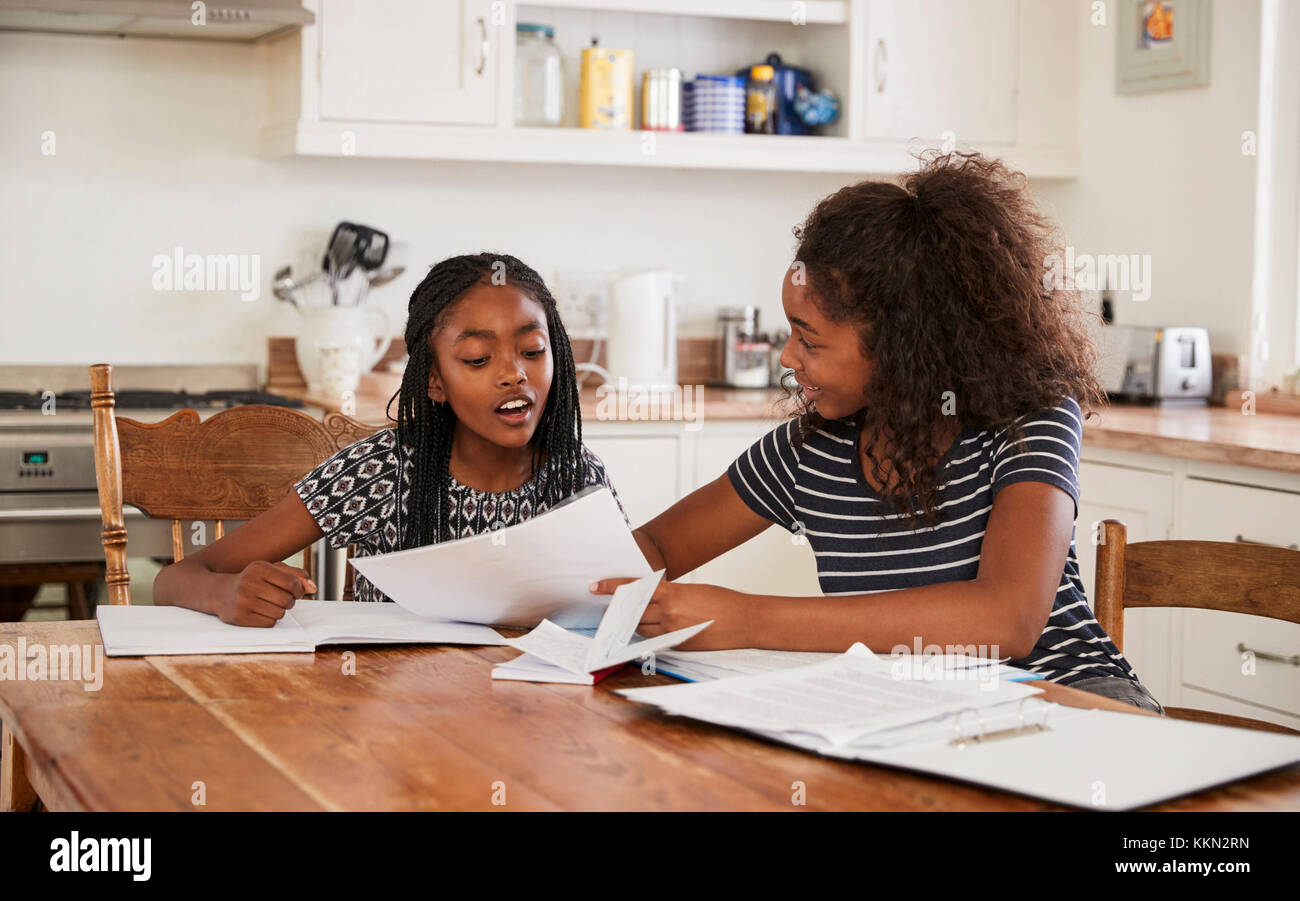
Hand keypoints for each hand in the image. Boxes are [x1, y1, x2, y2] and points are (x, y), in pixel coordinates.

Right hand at [215, 561, 315, 626]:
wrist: (219, 592)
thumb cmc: (252, 580)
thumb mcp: (271, 570)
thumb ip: (296, 575)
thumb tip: (313, 588)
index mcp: (259, 567)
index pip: (292, 583)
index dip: (299, 590)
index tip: (296, 591)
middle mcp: (249, 583)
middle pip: (287, 600)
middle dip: (289, 602)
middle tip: (281, 599)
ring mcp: (242, 601)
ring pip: (279, 613)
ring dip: (279, 611)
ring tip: (269, 604)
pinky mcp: (239, 617)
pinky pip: (269, 623)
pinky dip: (269, 620)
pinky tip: (260, 612)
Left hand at [588, 577, 753, 650]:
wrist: (745, 621)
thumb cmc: (723, 602)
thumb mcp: (692, 591)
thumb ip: (669, 595)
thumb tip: (650, 600)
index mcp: (672, 594)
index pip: (633, 589)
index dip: (611, 587)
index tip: (595, 586)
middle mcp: (669, 614)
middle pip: (632, 613)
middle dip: (620, 611)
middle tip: (608, 609)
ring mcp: (673, 632)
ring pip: (641, 628)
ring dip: (633, 624)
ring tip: (626, 621)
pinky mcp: (679, 645)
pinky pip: (655, 640)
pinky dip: (649, 634)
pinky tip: (648, 631)